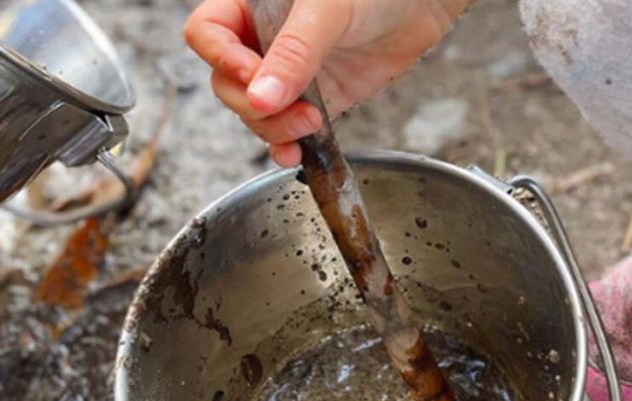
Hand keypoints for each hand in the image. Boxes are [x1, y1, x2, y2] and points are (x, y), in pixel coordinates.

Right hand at [184, 0, 469, 165]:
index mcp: (252, 5)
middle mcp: (264, 40)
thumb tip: (261, 98)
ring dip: (275, 128)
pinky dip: (287, 147)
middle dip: (254, 105)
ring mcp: (290, 73)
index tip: (254, 78)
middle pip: (228, 83)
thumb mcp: (327, 11)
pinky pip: (288, 130)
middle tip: (288, 108)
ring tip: (310, 123)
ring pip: (256, 112)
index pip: (208, 34)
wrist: (423, 2)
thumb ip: (294, 54)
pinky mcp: (317, 100)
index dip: (223, 60)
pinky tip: (294, 154)